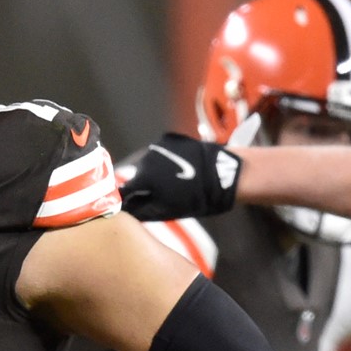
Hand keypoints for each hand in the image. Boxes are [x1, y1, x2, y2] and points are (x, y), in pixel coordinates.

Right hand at [119, 133, 240, 220]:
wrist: (227, 173)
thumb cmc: (197, 197)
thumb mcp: (168, 210)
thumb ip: (142, 210)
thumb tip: (126, 210)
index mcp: (143, 178)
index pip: (123, 191)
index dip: (124, 200)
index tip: (128, 206)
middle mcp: (145, 159)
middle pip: (134, 175)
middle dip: (140, 186)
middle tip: (154, 196)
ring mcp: (157, 147)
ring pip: (146, 163)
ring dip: (151, 173)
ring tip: (168, 183)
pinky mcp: (168, 140)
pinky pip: (158, 154)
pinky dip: (162, 162)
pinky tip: (176, 170)